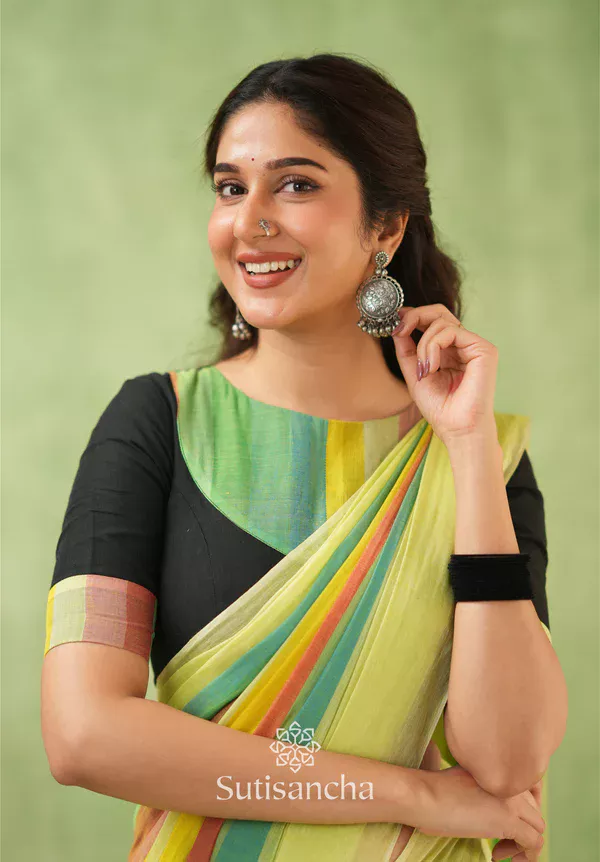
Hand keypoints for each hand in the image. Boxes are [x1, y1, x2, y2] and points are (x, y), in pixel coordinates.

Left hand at [391, 304, 498, 445]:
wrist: (457, 429)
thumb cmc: (440, 409)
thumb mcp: (415, 375)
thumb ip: (407, 350)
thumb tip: (398, 326)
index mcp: (449, 351)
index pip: (433, 322)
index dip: (413, 317)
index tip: (395, 322)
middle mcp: (463, 346)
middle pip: (440, 312)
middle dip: (415, 316)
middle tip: (401, 328)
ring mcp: (474, 346)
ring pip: (441, 321)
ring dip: (423, 343)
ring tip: (424, 368)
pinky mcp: (483, 348)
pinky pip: (450, 331)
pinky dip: (433, 346)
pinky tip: (432, 366)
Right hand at [415, 766, 544, 859]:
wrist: (423, 795)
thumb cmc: (434, 791)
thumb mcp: (465, 780)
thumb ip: (485, 787)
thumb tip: (488, 808)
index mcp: (500, 769)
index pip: (531, 789)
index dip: (524, 810)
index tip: (510, 824)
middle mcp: (510, 782)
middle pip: (535, 810)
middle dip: (522, 829)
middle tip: (501, 841)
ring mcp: (511, 801)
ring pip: (538, 827)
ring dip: (522, 844)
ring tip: (499, 851)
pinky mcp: (508, 821)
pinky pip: (533, 844)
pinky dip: (523, 856)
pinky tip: (496, 855)